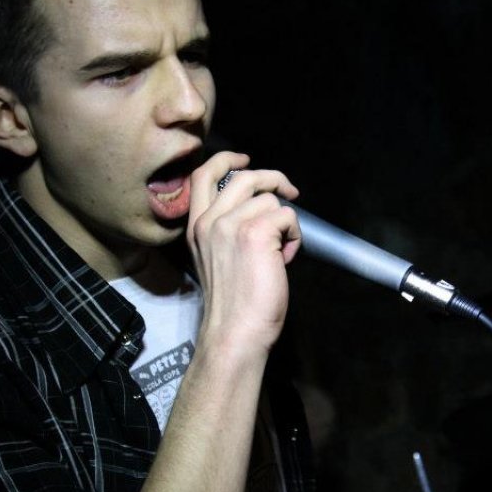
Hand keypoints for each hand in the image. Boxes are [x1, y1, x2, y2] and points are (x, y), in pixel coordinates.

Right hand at [186, 150, 301, 354]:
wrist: (235, 331)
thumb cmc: (234, 304)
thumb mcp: (217, 258)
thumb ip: (227, 230)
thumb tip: (260, 207)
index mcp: (196, 227)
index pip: (204, 176)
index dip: (227, 160)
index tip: (246, 159)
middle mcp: (210, 221)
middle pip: (244, 176)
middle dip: (273, 179)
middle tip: (291, 192)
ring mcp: (231, 224)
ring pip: (271, 198)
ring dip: (286, 223)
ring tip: (281, 251)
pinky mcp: (256, 233)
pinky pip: (287, 216)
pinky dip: (294, 237)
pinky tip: (285, 259)